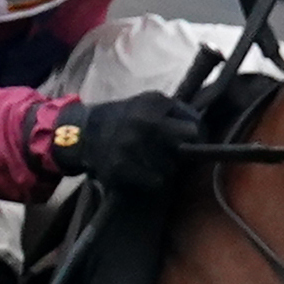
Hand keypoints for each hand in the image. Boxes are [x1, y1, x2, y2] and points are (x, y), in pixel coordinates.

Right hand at [49, 90, 207, 199]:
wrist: (82, 134)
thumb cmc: (121, 118)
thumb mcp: (147, 102)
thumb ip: (174, 111)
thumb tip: (201, 129)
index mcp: (156, 102)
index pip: (194, 125)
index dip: (195, 135)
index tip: (189, 142)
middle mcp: (146, 122)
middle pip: (188, 145)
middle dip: (184, 151)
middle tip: (175, 154)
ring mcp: (134, 146)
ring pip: (173, 166)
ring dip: (167, 168)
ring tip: (153, 162)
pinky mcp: (123, 167)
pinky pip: (157, 181)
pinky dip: (153, 180)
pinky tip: (143, 173)